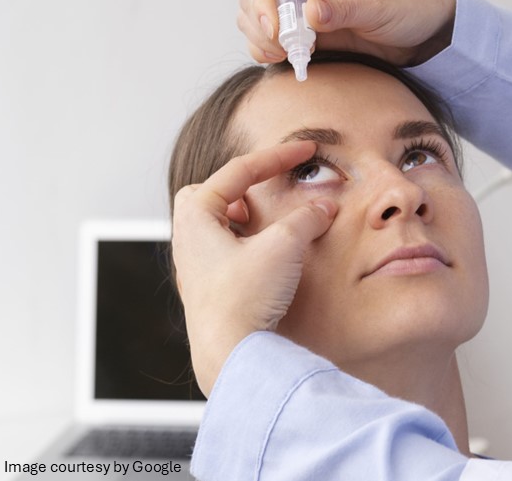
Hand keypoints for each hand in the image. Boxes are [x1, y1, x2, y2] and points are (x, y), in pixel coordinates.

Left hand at [171, 140, 336, 395]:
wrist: (231, 359)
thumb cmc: (243, 299)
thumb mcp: (285, 243)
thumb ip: (307, 216)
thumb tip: (323, 207)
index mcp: (196, 217)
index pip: (239, 170)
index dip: (278, 156)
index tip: (306, 150)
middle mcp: (188, 241)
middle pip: (214, 192)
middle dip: (246, 184)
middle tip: (273, 185)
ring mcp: (198, 268)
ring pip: (222, 225)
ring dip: (253, 217)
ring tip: (280, 222)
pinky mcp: (212, 292)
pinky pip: (231, 252)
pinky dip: (254, 244)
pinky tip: (276, 256)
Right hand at [237, 0, 456, 67]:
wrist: (426, 29)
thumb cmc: (409, 4)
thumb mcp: (380, 6)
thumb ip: (343, 9)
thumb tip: (308, 14)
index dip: (265, 2)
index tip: (276, 32)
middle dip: (261, 23)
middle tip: (283, 50)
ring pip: (256, 15)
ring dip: (262, 38)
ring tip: (289, 56)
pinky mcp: (304, 25)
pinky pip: (271, 35)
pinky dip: (270, 48)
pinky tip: (289, 59)